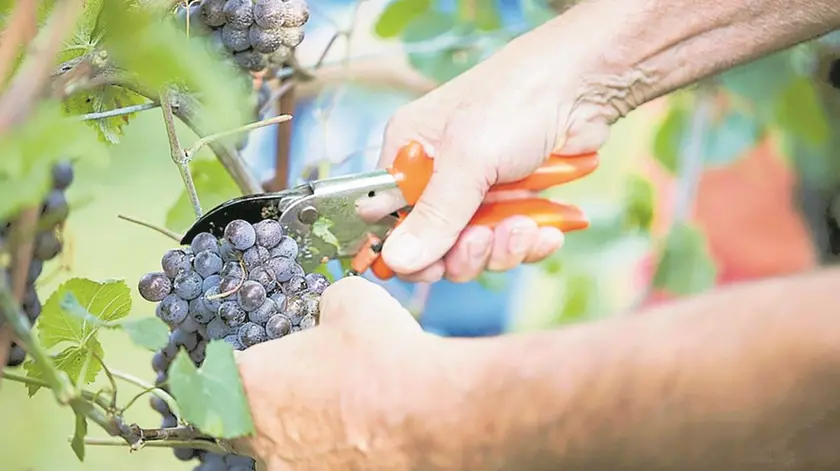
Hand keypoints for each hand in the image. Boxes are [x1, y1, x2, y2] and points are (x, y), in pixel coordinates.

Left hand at [231, 277, 450, 470]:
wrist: (434, 411)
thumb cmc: (384, 356)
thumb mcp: (350, 299)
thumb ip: (324, 304)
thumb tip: (329, 312)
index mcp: (250, 383)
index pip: (214, 375)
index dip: (232, 363)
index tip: (247, 361)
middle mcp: (260, 436)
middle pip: (241, 418)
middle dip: (263, 400)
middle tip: (296, 383)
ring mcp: (291, 469)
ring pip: (278, 447)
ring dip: (296, 428)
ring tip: (336, 409)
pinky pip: (313, 464)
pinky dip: (327, 450)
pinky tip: (358, 431)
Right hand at [370, 28, 613, 282]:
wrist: (586, 85)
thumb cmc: (518, 101)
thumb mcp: (469, 158)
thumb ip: (435, 214)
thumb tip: (396, 260)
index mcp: (409, 152)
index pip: (387, 217)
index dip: (406, 249)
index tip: (431, 266)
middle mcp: (438, 173)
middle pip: (433, 244)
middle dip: (463, 252)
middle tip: (483, 240)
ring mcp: (476, 189)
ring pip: (474, 249)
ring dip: (501, 248)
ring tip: (524, 226)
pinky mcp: (512, 200)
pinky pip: (509, 243)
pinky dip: (528, 244)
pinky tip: (545, 232)